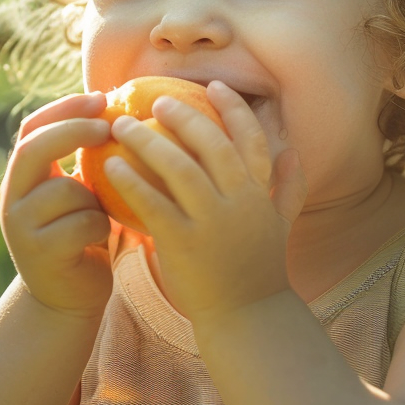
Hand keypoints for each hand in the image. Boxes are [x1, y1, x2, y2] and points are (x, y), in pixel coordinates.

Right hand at [0, 91, 115, 319]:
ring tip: (103, 213)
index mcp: (20, 177)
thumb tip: (115, 110)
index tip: (100, 97)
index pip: (31, 129)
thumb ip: (81, 162)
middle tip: (109, 126)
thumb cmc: (81, 236)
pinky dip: (100, 226)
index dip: (63, 108)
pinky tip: (101, 239)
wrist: (66, 299)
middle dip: (73, 131)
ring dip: (96, 196)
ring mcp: (20, 226)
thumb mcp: (75, 194)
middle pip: (34, 148)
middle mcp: (11, 198)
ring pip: (65, 190)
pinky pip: (81, 223)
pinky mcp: (39, 253)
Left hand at [104, 80, 308, 325]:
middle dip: (184, 117)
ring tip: (122, 125)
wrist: (247, 318)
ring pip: (179, 168)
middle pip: (212, 145)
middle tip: (156, 101)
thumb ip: (288, 188)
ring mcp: (212, 223)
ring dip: (147, 141)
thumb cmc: (259, 269)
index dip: (234, 109)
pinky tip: (112, 165)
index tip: (213, 85)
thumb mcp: (280, 225)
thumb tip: (293, 151)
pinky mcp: (183, 244)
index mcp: (260, 194)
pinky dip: (131, 180)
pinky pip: (153, 204)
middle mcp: (240, 203)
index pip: (252, 139)